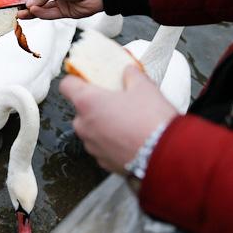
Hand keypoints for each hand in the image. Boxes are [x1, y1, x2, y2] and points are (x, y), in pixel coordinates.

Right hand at [16, 0, 102, 20]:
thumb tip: (28, 6)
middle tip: (13, 9)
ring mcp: (60, 2)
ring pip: (42, 9)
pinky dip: (41, 14)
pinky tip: (32, 12)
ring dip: (30, 12)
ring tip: (19, 14)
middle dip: (25, 4)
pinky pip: (50, 14)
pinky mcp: (65, 13)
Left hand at [59, 66, 178, 172]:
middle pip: (81, 108)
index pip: (66, 85)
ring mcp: (91, 145)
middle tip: (116, 101)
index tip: (87, 79)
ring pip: (91, 129)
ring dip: (103, 124)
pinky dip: (111, 142)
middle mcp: (83, 125)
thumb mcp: (144, 87)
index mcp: (87, 102)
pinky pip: (102, 146)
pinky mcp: (102, 161)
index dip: (76, 79)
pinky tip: (130, 138)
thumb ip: (131, 75)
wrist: (165, 156)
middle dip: (96, 104)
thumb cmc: (152, 120)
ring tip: (127, 121)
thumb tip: (128, 71)